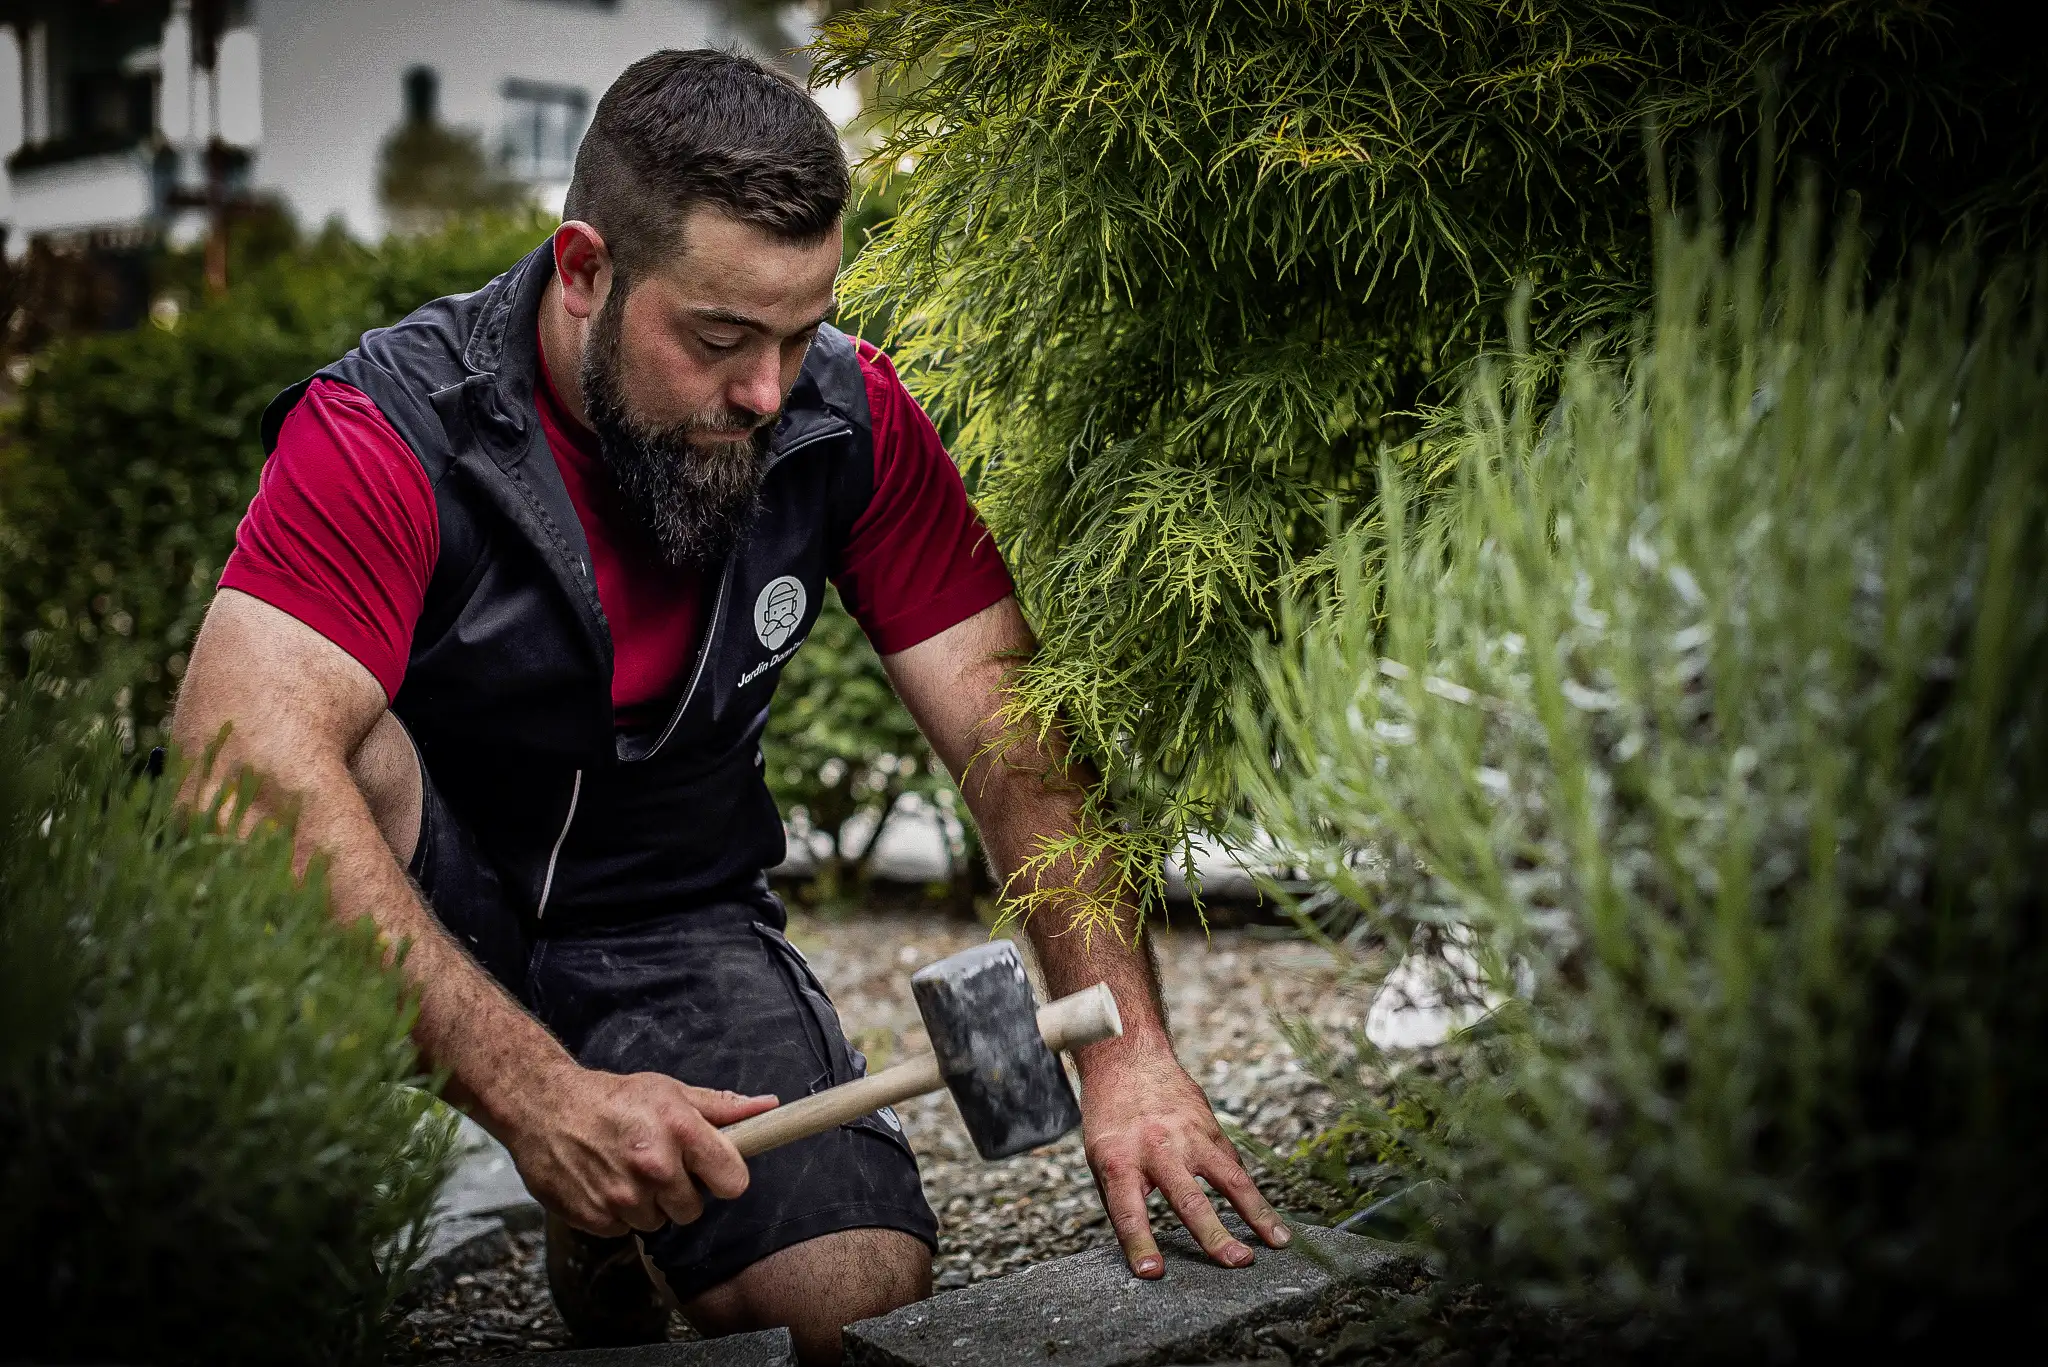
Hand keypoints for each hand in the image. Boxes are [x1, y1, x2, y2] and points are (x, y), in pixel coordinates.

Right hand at [494, 1063, 779, 1236]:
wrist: (543, 1107)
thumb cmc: (612, 1098)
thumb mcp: (669, 1091)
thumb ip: (722, 1107)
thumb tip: (770, 1107)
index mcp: (680, 1130)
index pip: (733, 1182)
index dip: (724, 1178)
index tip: (711, 1170)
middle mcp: (654, 1165)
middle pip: (693, 1210)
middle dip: (680, 1191)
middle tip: (657, 1164)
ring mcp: (623, 1195)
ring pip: (658, 1222)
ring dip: (647, 1203)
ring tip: (627, 1170)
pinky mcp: (595, 1217)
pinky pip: (624, 1229)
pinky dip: (618, 1213)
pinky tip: (605, 1181)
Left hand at [1079, 1042, 1289, 1276]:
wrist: (1127, 1060)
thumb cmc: (1110, 1118)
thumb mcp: (1098, 1157)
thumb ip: (1121, 1198)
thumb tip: (1142, 1248)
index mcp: (1118, 1159)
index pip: (1128, 1211)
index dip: (1139, 1244)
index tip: (1152, 1274)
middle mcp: (1156, 1148)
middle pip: (1187, 1198)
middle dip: (1213, 1234)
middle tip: (1236, 1263)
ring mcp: (1188, 1136)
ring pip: (1229, 1178)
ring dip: (1256, 1213)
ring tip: (1278, 1242)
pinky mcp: (1210, 1128)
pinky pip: (1233, 1166)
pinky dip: (1251, 1195)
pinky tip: (1267, 1219)